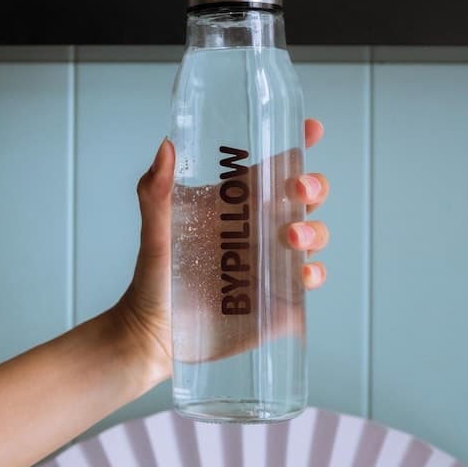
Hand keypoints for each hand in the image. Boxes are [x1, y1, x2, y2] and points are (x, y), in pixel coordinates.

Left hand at [113, 120, 329, 388]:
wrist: (153, 337)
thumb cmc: (153, 278)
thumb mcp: (155, 232)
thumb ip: (156, 191)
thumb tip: (166, 145)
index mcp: (235, 204)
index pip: (272, 165)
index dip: (298, 144)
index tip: (311, 129)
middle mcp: (259, 228)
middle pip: (303, 195)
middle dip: (313, 185)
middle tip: (298, 188)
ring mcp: (272, 262)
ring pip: (313, 234)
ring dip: (313, 229)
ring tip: (291, 237)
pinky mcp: (279, 298)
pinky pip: (308, 279)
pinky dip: (314, 272)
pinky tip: (302, 274)